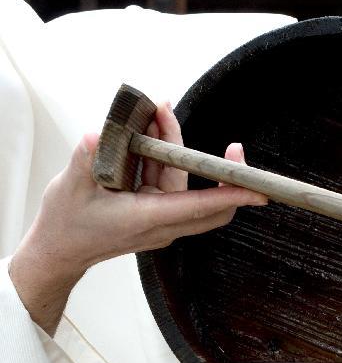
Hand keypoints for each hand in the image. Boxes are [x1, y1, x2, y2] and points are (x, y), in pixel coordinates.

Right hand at [9, 102, 266, 334]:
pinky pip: (173, 187)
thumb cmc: (66, 223)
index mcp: (147, 219)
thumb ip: (87, 159)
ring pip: (189, 189)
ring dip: (181, 153)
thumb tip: (98, 136)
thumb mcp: (70, 186)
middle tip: (235, 147)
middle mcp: (162, 224)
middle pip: (211, 206)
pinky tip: (154, 132)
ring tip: (160, 112)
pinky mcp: (155, 214)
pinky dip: (168, 161)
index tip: (260, 191)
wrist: (59, 251)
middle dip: (226, 176)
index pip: (201, 208)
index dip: (232, 197)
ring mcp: (161, 221)